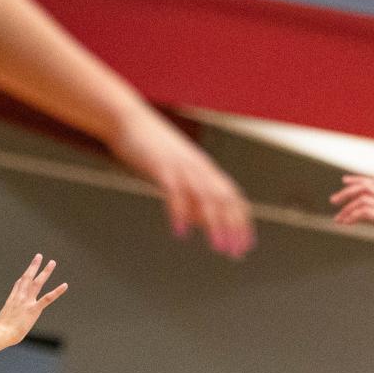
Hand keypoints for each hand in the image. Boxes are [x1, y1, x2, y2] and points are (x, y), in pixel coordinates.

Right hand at [0, 254, 68, 344]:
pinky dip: (57, 291)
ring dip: (46, 271)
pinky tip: (64, 285)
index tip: (26, 273)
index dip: (23, 278)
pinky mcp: (34, 309)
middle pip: (28, 277)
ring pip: (38, 282)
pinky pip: (48, 298)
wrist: (0, 333)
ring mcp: (27, 302)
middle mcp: (19, 297)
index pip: (18, 285)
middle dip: (34, 266)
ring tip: (52, 262)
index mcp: (11, 300)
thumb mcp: (2, 322)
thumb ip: (6, 320)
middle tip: (39, 256)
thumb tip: (3, 325)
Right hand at [110, 109, 253, 257]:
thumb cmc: (153, 149)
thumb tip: (205, 223)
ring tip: (218, 247)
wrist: (128, 120)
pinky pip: (174, 191)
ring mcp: (182, 166)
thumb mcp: (179, 174)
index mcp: (206, 169)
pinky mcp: (161, 166)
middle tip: (235, 252)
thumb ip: (193, 196)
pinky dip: (179, 212)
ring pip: (205, 196)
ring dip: (214, 223)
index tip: (245, 246)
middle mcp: (199, 167)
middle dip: (232, 227)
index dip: (242, 222)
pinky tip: (180, 232)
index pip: (233, 197)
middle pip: (224, 199)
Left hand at [331, 175, 373, 266]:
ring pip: (363, 198)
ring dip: (347, 208)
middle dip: (347, 192)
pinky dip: (352, 216)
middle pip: (366, 186)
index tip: (344, 182)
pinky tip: (346, 224)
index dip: (359, 179)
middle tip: (333, 201)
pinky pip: (366, 212)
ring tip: (338, 219)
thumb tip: (370, 219)